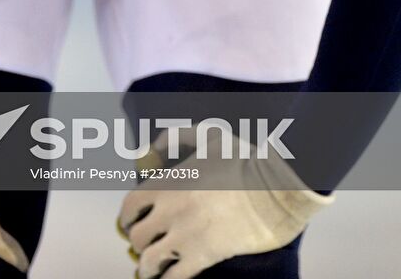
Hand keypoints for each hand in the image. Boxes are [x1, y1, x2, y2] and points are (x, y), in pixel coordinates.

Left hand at [117, 127, 332, 278]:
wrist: (274, 188)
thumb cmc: (244, 159)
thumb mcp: (209, 136)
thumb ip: (177, 137)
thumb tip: (153, 147)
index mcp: (169, 182)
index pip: (131, 206)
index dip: (126, 217)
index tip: (130, 223)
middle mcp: (170, 210)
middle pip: (137, 236)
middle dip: (138, 241)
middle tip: (145, 245)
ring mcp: (185, 235)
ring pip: (149, 261)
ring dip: (147, 266)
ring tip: (152, 269)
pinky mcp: (204, 257)